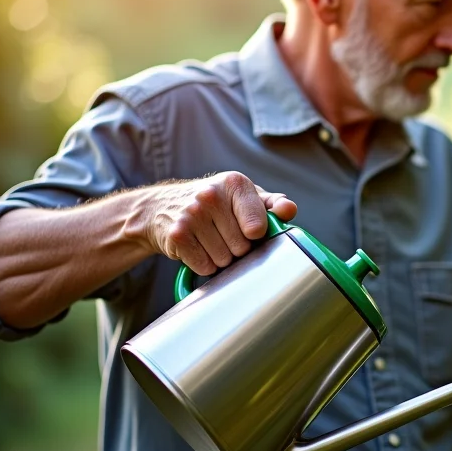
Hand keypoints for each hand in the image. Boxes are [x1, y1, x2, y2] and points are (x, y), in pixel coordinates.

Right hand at [134, 172, 297, 275]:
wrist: (162, 207)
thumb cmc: (215, 203)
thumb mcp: (244, 197)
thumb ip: (272, 204)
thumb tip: (289, 211)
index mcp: (235, 183)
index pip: (259, 225)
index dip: (257, 234)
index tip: (250, 228)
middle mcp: (210, 195)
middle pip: (243, 246)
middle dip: (239, 247)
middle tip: (225, 233)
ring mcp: (191, 215)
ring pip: (225, 259)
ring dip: (222, 257)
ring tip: (211, 239)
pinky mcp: (177, 236)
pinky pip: (205, 267)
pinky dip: (205, 264)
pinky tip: (198, 248)